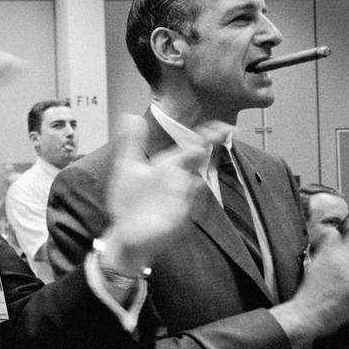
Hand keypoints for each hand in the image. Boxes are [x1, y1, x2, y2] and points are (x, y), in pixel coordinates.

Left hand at [98, 116, 222, 274]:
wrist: (125, 233)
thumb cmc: (130, 201)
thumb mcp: (128, 167)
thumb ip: (134, 142)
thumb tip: (131, 114)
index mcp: (172, 166)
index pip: (194, 146)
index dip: (209, 135)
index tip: (223, 127)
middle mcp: (182, 181)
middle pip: (200, 163)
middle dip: (206, 151)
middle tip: (209, 140)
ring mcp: (183, 201)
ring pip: (197, 184)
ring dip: (199, 174)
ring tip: (202, 161)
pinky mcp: (179, 221)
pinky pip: (190, 209)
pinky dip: (192, 200)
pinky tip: (192, 187)